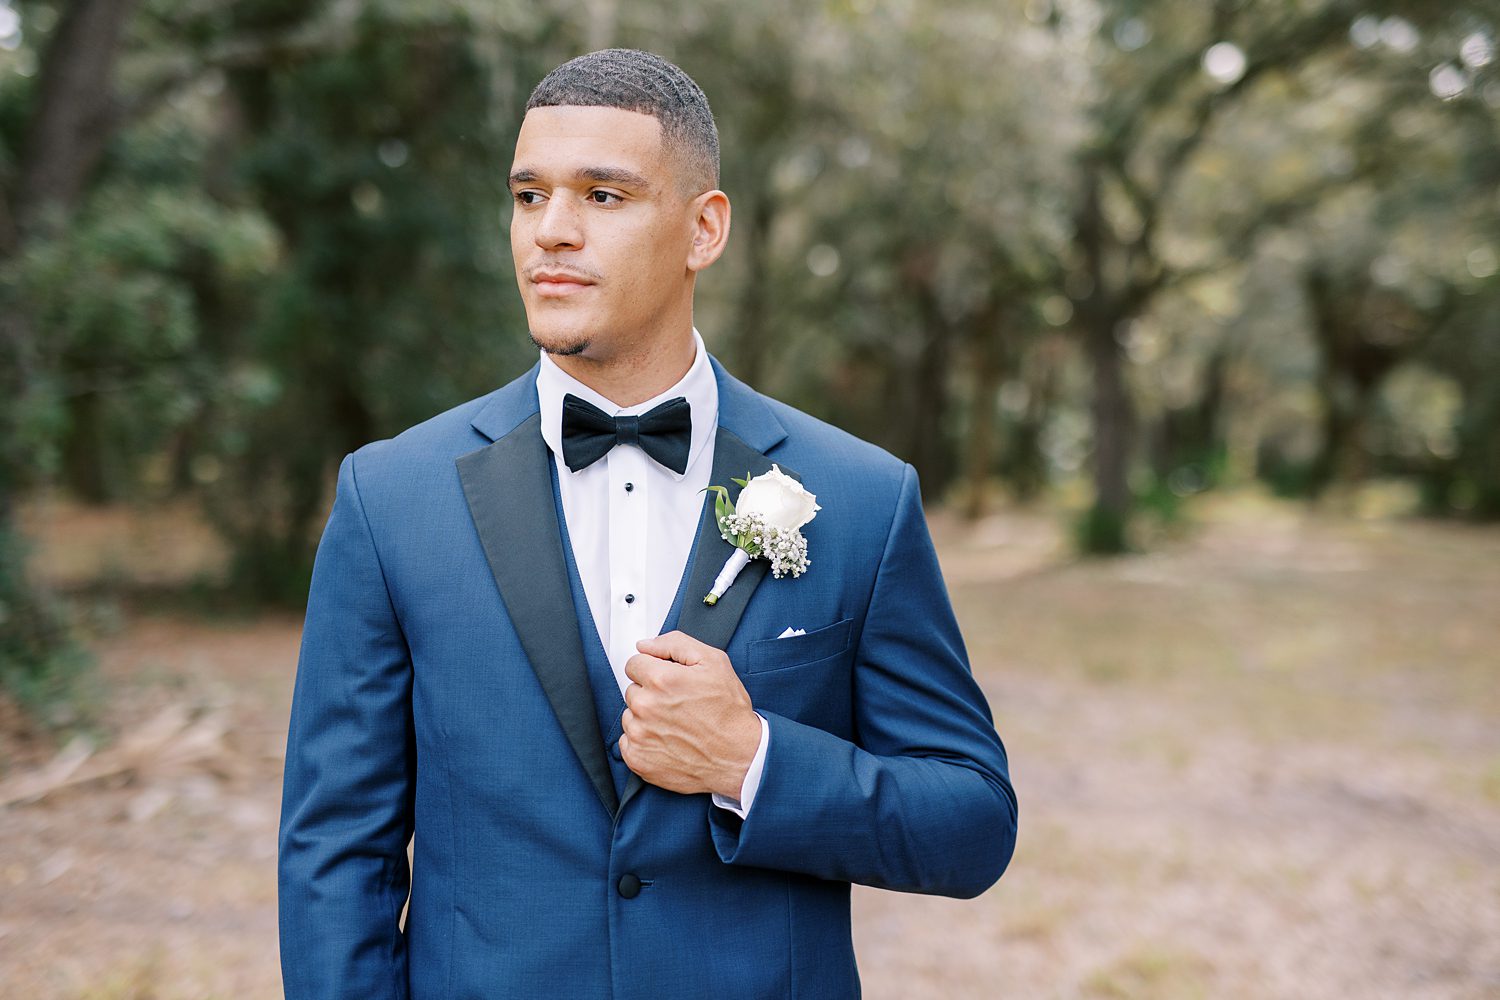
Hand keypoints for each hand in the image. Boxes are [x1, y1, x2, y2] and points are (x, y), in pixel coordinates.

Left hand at [619, 630, 761, 798]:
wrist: (739, 757)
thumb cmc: (729, 712)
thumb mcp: (713, 662)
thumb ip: (675, 644)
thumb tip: (645, 645)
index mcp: (660, 680)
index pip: (634, 664)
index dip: (653, 669)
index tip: (668, 681)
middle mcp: (645, 707)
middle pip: (632, 690)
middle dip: (650, 693)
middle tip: (678, 704)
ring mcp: (640, 735)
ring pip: (630, 716)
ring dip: (646, 718)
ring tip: (675, 724)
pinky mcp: (638, 759)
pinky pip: (628, 742)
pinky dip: (643, 741)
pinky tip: (667, 741)